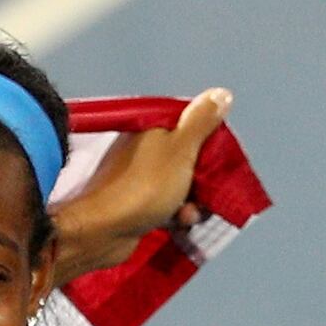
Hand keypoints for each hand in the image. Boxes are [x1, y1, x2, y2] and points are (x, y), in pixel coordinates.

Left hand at [53, 87, 233, 280]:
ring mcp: (140, 176)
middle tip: (201, 194)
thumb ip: (201, 121)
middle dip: (203, 181)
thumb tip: (221, 94)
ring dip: (192, 202)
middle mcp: (146, 147)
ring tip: (185, 214)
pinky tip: (176, 224)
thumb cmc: (144, 187)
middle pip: (191, 159)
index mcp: (154, 127)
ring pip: (182, 185)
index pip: (193, 127)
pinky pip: (168, 205)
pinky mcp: (137, 202)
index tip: (217, 164)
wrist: (104, 230)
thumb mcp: (181, 149)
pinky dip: (176, 215)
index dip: (210, 146)